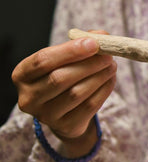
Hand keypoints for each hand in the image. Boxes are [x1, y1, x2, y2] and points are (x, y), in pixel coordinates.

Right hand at [12, 34, 115, 155]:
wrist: (65, 111)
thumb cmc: (63, 76)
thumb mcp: (65, 59)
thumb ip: (81, 44)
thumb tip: (102, 35)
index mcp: (22, 75)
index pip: (43, 60)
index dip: (70, 51)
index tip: (93, 43)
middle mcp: (29, 98)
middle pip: (60, 78)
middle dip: (88, 64)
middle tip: (108, 55)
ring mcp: (46, 116)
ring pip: (77, 93)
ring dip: (99, 76)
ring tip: (112, 65)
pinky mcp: (66, 126)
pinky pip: (89, 106)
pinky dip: (104, 90)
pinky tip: (111, 79)